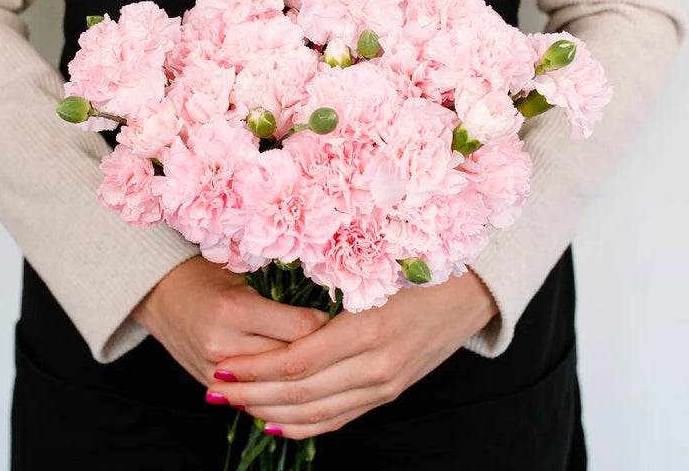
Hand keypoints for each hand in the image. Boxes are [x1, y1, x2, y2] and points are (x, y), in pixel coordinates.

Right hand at [131, 256, 328, 386]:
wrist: (162, 295)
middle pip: (293, 359)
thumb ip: (281, 291)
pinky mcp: (213, 387)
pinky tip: (301, 384)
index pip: (301, 327)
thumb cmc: (209, 274)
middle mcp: (224, 344)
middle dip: (322, 351)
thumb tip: (330, 306)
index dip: (327, 323)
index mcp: (234, 309)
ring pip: (279, 383)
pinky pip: (258, 397)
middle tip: (343, 341)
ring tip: (328, 361)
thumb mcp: (245, 271)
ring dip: (304, 374)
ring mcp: (216, 372)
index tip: (340, 315)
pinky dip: (280, 390)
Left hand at [207, 270, 497, 437]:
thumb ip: (331, 284)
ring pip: (317, 411)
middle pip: (301, 392)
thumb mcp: (376, 266)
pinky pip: (340, 418)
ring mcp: (386, 385)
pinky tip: (276, 422)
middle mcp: (378, 365)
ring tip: (235, 404)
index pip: (298, 362)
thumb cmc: (421, 265)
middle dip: (252, 394)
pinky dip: (305, 424)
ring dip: (271, 411)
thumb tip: (276, 292)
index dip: (256, 368)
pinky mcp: (389, 392)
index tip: (222, 363)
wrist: (472, 290)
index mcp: (369, 328)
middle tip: (216, 388)